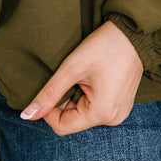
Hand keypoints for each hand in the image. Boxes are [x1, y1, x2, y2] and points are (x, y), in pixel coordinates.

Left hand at [20, 21, 143, 134]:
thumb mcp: (72, 68)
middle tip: (71, 76)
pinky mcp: (121, 104)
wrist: (133, 33)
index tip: (51, 87)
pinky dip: (88, 95)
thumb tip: (27, 115)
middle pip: (73, 120)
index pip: (62, 127)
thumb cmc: (104, 47)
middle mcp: (113, 119)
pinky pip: (96, 107)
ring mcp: (119, 113)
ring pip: (83, 113)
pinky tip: (93, 77)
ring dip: (76, 96)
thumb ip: (49, 94)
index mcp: (101, 114)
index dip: (49, 110)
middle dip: (65, 100)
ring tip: (84, 75)